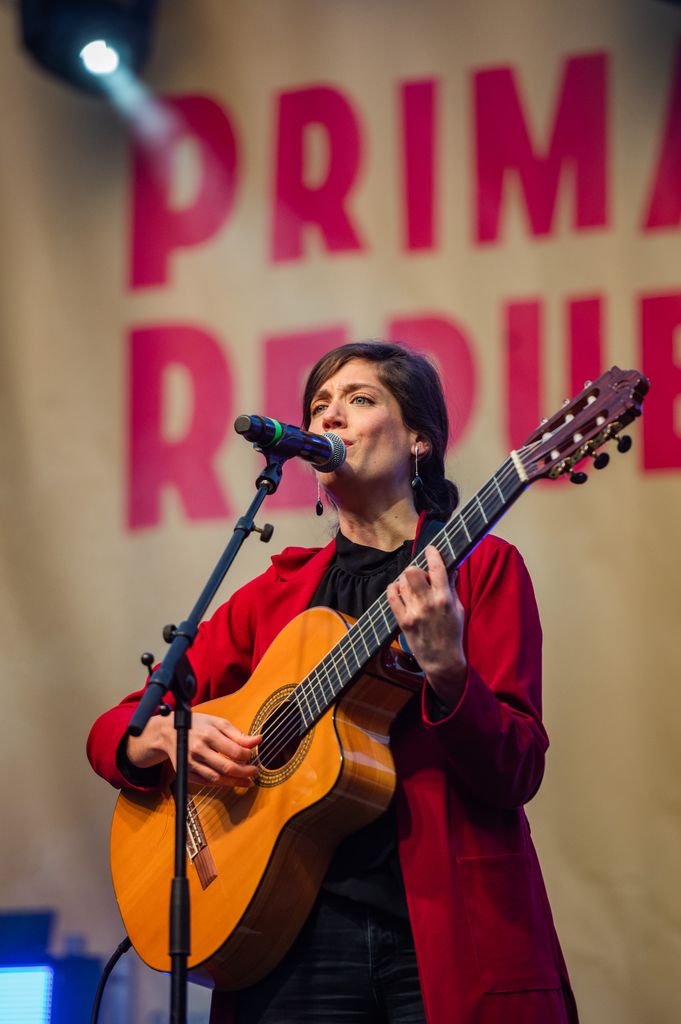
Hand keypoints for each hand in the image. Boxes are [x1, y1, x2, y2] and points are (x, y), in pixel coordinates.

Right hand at [126, 712, 261, 787]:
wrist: (168, 733)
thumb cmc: (197, 725)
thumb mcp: (217, 723)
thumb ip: (237, 734)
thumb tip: (258, 740)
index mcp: (208, 734)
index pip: (233, 751)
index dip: (247, 756)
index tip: (251, 756)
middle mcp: (198, 750)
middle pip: (226, 767)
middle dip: (244, 772)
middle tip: (254, 772)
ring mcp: (191, 764)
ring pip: (217, 778)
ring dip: (234, 782)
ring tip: (247, 781)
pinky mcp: (187, 774)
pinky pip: (207, 783)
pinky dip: (221, 784)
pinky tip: (231, 782)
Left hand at [386, 545, 466, 706]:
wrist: (442, 660)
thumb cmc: (453, 633)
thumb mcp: (458, 609)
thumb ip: (451, 588)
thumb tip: (451, 568)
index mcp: (445, 599)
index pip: (436, 568)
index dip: (432, 554)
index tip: (430, 550)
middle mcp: (428, 603)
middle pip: (412, 571)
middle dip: (415, 569)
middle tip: (419, 575)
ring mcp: (414, 612)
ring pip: (401, 583)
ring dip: (405, 581)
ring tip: (411, 587)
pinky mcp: (403, 621)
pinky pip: (391, 596)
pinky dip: (394, 589)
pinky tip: (399, 590)